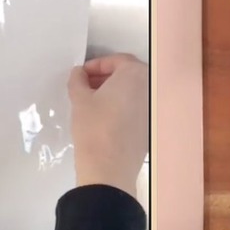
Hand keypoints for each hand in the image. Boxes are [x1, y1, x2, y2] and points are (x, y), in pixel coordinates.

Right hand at [68, 53, 147, 196]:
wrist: (108, 168)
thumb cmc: (94, 128)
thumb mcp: (79, 99)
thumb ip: (78, 80)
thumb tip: (79, 74)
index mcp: (136, 75)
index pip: (116, 60)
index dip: (96, 65)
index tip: (81, 74)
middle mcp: (149, 89)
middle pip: (127, 75)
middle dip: (105, 78)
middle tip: (85, 86)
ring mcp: (152, 109)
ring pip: (131, 93)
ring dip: (112, 92)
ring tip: (91, 102)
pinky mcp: (149, 127)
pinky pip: (134, 109)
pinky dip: (120, 107)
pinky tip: (103, 118)